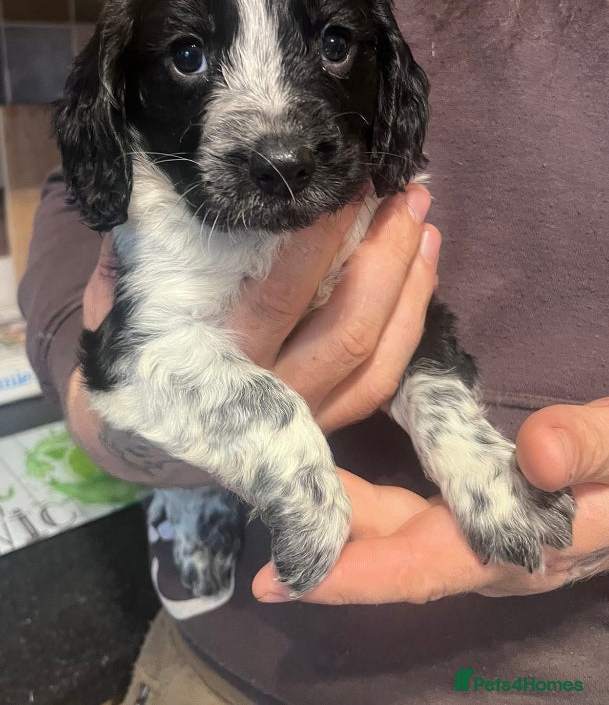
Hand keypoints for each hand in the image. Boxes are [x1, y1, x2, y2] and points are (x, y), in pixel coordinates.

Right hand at [66, 185, 439, 483]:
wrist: (136, 444)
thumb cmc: (128, 360)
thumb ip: (144, 252)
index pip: (282, 295)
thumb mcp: (117, 304)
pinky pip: (380, 384)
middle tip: (408, 193)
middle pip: (348, 327)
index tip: (347, 181)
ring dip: (411, 289)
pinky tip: (420, 279)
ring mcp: (305, 418)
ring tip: (425, 226)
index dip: (322, 238)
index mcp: (214, 361)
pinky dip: (409, 329)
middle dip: (386, 256)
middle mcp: (270, 395)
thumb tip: (174, 184)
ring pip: (377, 360)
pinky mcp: (326, 426)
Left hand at [252, 399, 608, 602]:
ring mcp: (486, 537)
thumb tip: (538, 455)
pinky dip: (372, 507)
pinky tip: (342, 485)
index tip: (284, 580)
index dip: (353, 577)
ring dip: (343, 521)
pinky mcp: (483, 515)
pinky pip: (416, 518)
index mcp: (522, 546)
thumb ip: (593, 447)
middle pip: (394, 554)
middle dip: (326, 545)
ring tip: (285, 495)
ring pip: (400, 536)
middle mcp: (492, 552)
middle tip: (260, 517)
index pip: (422, 569)